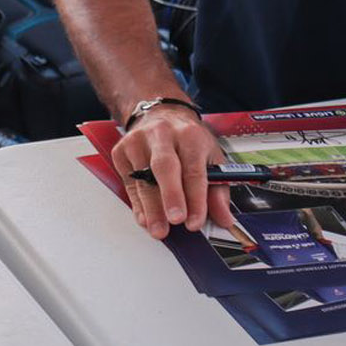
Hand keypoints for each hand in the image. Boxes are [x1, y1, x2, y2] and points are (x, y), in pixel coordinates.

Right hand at [109, 104, 233, 237]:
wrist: (161, 115)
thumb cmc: (188, 140)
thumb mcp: (211, 158)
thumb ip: (218, 190)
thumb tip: (224, 218)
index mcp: (190, 135)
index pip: (194, 169)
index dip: (196, 198)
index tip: (195, 221)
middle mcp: (162, 134)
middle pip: (165, 166)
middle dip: (170, 195)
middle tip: (175, 220)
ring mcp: (138, 141)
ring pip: (143, 178)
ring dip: (151, 207)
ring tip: (159, 229)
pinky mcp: (121, 151)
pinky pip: (129, 182)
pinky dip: (137, 203)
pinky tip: (145, 217)